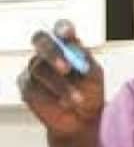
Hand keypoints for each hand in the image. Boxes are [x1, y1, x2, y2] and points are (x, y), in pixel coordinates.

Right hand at [17, 20, 103, 139]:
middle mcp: (48, 52)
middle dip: (53, 53)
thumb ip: (86, 60)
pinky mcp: (27, 86)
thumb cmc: (90, 92)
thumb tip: (76, 49)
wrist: (82, 118)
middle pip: (41, 41)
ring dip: (60, 85)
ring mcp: (35, 68)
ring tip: (77, 99)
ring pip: (40, 69)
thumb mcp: (94, 75)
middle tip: (66, 68)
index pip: (61, 28)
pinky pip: (32, 87)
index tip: (68, 34)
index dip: (62, 28)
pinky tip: (64, 103)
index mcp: (68, 44)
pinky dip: (50, 96)